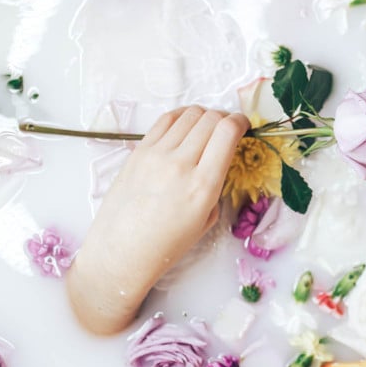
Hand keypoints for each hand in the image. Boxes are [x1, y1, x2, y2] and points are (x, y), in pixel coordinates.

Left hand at [67, 106, 248, 333]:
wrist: (121, 252)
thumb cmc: (167, 244)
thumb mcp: (207, 218)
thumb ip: (217, 183)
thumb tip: (222, 156)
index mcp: (203, 185)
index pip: (228, 132)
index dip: (241, 122)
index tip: (244, 126)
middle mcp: (180, 164)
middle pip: (211, 118)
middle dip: (226, 118)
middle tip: (228, 129)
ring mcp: (156, 154)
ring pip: (190, 114)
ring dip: (205, 116)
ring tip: (207, 128)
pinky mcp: (138, 151)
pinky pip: (166, 119)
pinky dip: (182, 116)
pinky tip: (186, 125)